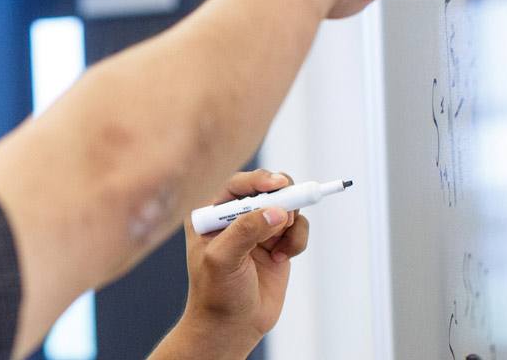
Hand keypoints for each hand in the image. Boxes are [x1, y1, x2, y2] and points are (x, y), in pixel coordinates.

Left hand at [149, 170, 310, 358]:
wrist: (231, 327)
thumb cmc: (216, 294)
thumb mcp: (222, 259)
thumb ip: (246, 231)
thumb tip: (276, 211)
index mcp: (209, 214)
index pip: (236, 185)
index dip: (259, 180)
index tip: (278, 184)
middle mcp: (234, 217)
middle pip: (266, 188)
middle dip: (282, 196)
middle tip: (292, 207)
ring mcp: (257, 229)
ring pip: (286, 206)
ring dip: (291, 223)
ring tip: (280, 249)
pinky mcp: (277, 243)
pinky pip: (297, 227)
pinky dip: (297, 240)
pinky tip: (283, 259)